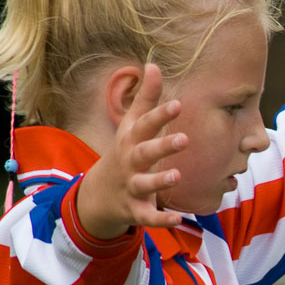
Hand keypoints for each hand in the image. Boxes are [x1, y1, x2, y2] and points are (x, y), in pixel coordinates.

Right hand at [77, 63, 186, 238]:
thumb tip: (153, 64)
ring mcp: (131, 187)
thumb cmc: (125, 153)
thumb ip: (147, 98)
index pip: (146, 125)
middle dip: (162, 146)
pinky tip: (178, 220)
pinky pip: (147, 217)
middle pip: (145, 153)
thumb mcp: (132, 126)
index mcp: (132, 140)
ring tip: (177, 176)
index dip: (161, 114)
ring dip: (159, 181)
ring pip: (144, 185)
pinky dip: (161, 220)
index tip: (178, 104)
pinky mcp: (135, 210)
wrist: (99, 194)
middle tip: (184, 139)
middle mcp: (130, 162)